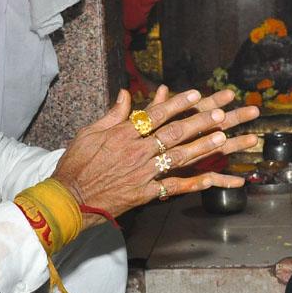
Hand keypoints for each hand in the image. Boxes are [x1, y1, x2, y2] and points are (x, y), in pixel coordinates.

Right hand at [52, 88, 259, 222]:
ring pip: (178, 157)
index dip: (177, 103)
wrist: (69, 199)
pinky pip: (173, 187)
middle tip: (220, 112)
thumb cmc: (76, 164)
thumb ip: (112, 114)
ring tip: (222, 137)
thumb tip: (127, 94)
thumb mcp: (89, 133)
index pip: (155, 114)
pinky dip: (193, 183)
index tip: (196, 93)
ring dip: (202, 146)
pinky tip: (211, 178)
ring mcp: (142, 173)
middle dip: (199, 121)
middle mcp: (136, 152)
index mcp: (122, 134)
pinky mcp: (144, 193)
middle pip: (173, 133)